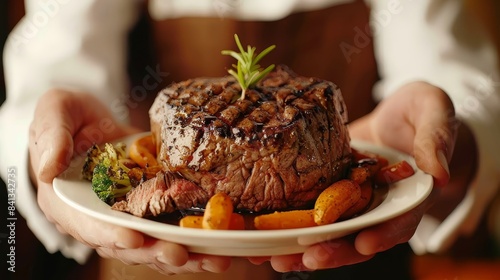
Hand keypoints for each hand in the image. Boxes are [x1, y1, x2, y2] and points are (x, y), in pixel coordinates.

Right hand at [28, 89, 231, 274]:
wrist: (93, 119)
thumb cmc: (68, 115)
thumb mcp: (54, 112)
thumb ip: (52, 136)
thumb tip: (48, 168)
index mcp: (68, 202)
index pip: (87, 224)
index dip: (108, 234)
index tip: (132, 239)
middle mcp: (98, 218)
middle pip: (127, 243)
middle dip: (154, 251)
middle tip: (179, 253)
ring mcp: (127, 216)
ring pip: (154, 244)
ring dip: (184, 255)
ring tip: (213, 259)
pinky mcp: (151, 208)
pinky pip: (172, 228)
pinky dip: (195, 239)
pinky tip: (219, 244)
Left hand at [250, 81, 466, 271]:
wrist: (398, 115)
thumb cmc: (422, 111)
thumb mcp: (434, 113)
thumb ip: (436, 139)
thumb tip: (438, 173)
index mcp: (409, 194)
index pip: (399, 220)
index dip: (384, 234)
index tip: (364, 243)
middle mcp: (378, 204)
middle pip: (358, 236)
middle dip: (334, 250)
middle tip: (308, 257)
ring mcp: (351, 199)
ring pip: (330, 230)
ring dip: (304, 246)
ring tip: (276, 256)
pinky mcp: (328, 188)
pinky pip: (309, 209)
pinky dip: (288, 224)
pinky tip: (261, 234)